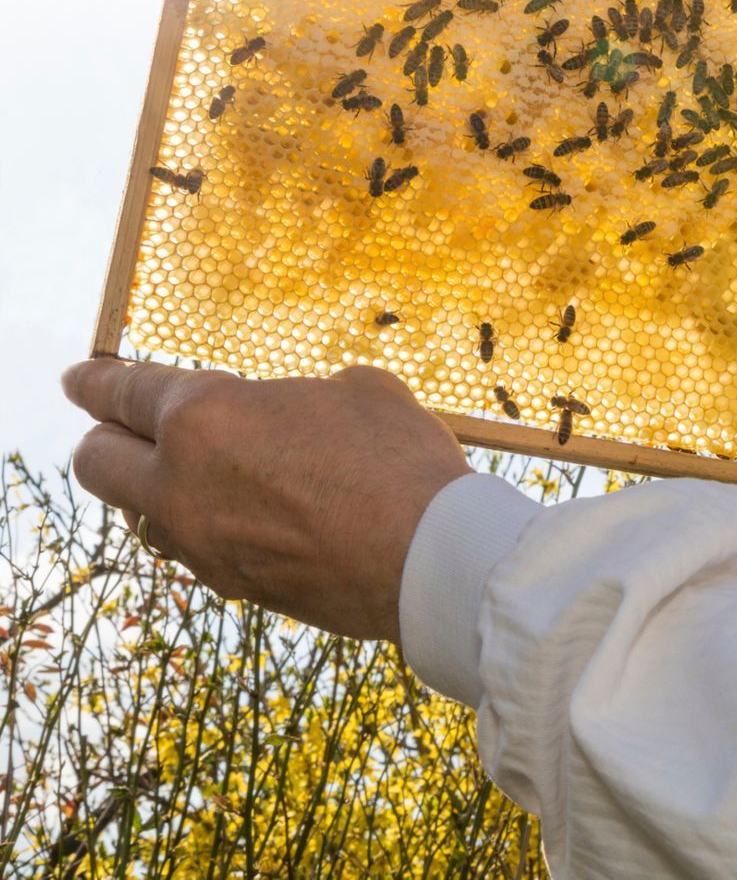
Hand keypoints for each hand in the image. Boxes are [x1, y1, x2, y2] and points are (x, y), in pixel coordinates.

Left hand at [62, 360, 471, 641]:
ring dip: (158, 489)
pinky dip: (206, 526)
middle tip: (126, 427)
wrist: (430, 560)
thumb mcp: (358, 390)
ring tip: (203, 475)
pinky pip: (194, 547)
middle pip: (96, 462)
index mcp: (204, 418)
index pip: (120, 392)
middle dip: (106, 438)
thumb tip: (300, 412)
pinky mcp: (232, 584)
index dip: (95, 380)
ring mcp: (201, 543)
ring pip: (140, 515)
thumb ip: (300, 396)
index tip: (80, 377)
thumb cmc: (399, 461)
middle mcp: (181, 484)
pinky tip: (255, 515)